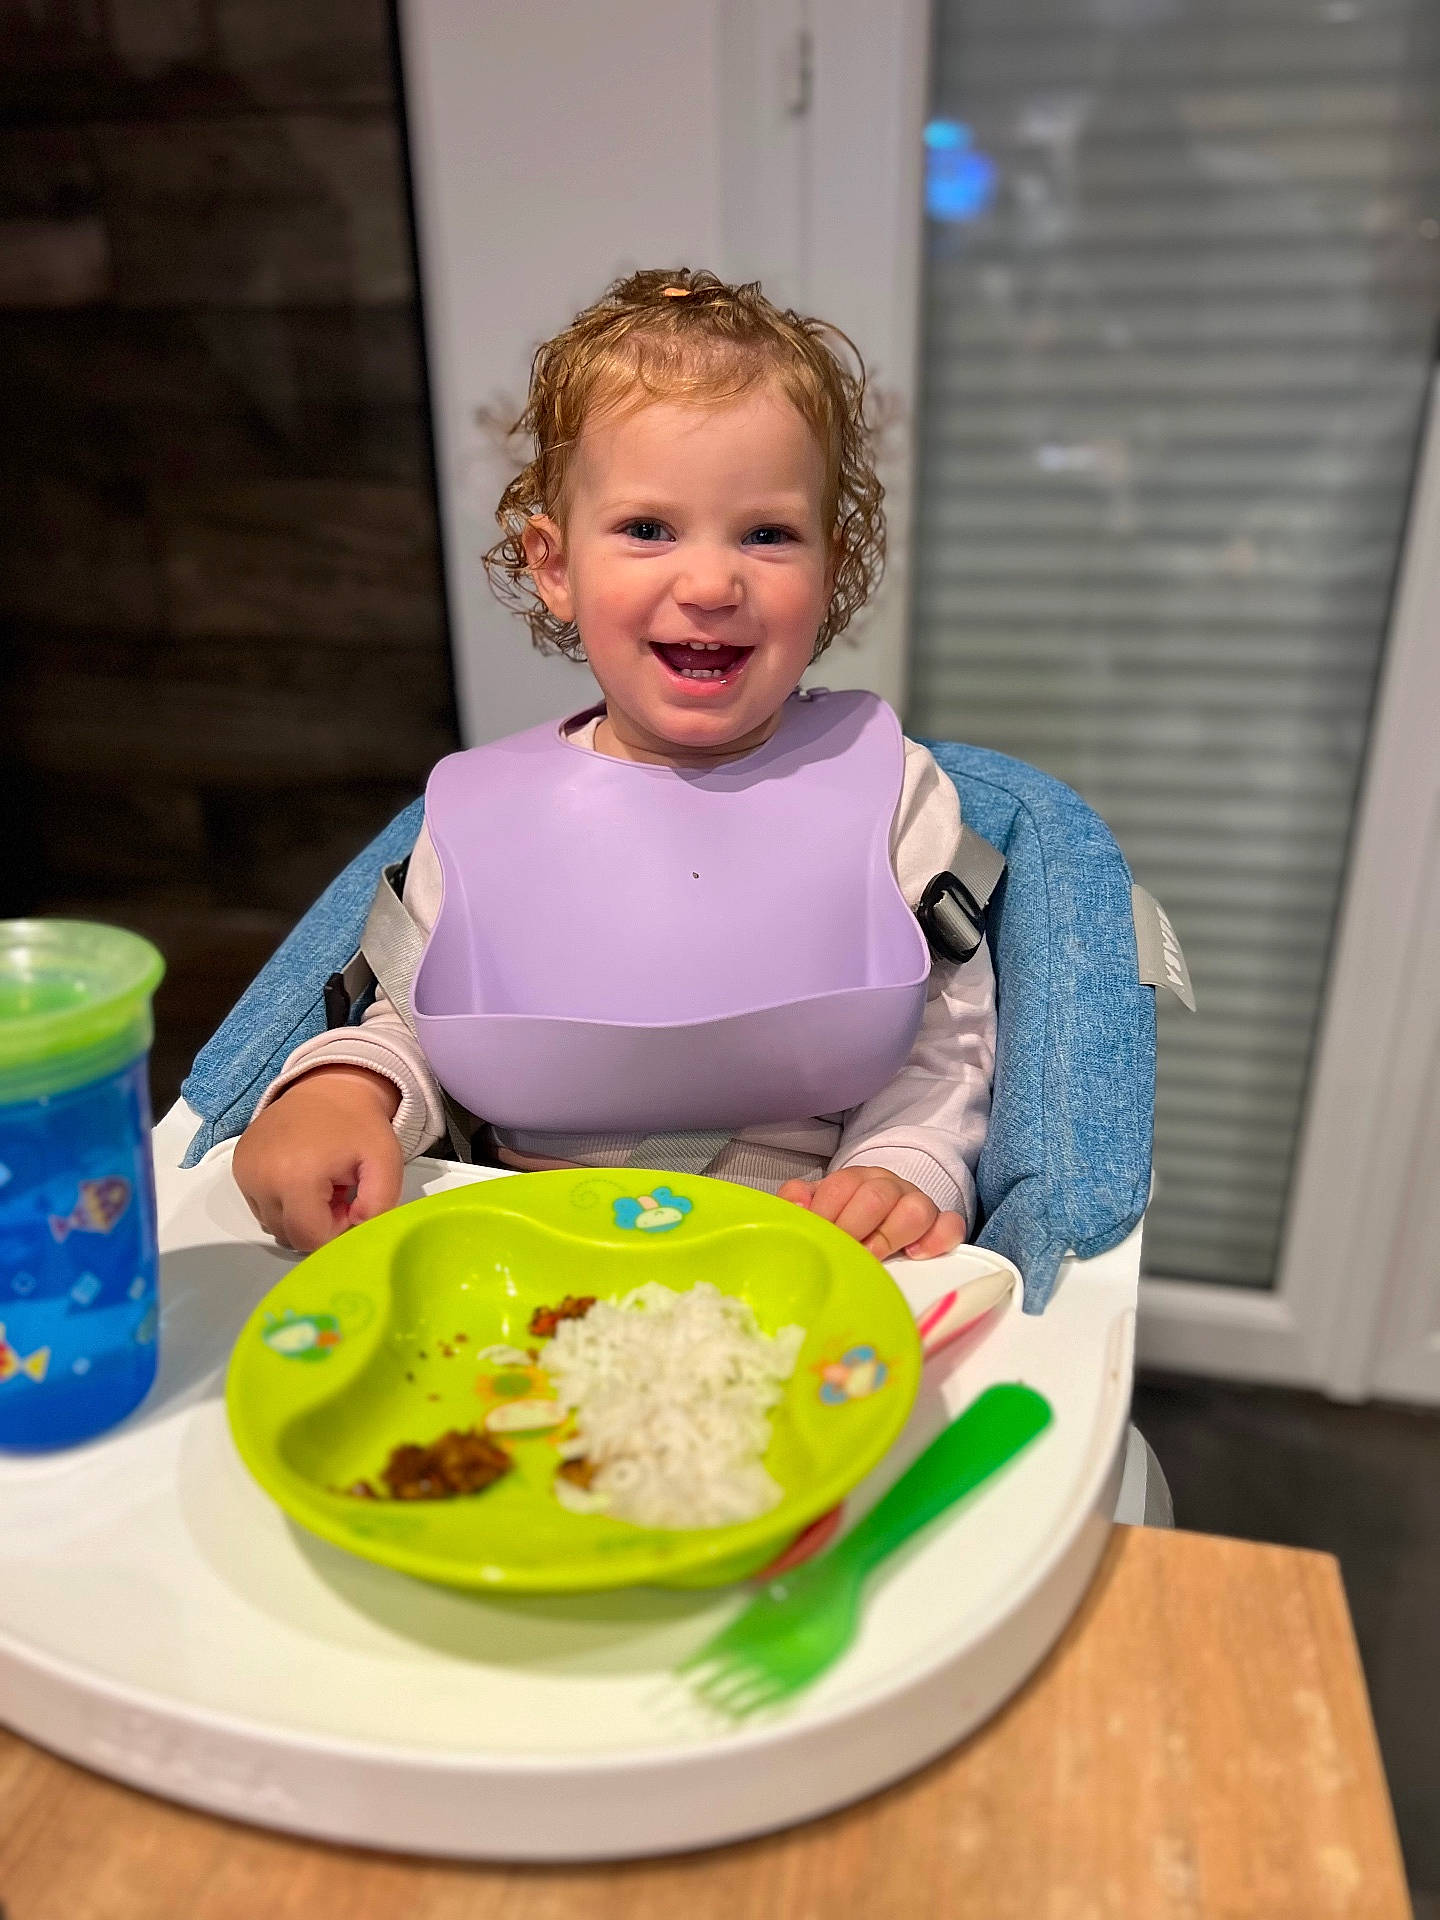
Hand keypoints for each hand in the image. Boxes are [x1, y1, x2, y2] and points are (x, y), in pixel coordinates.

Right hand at [231, 1066, 403, 1252]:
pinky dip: (283, 1202)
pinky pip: (261, 1206)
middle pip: (290, 1235)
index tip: (351, 1208)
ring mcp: (244, 1171)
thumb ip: (379, 1206)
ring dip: (300, 1216)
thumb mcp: (386, 1163)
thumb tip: (358, 1233)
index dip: (336, 1233)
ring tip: (322, 1184)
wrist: (329, 1085)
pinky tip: (303, 1177)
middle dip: (319, 1225)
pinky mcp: (238, 1166)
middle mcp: (260, 1178)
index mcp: (294, 1178)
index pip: (310, 1238)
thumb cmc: (358, 1124)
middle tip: (340, 1194)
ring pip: (273, 1224)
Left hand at [777, 1165, 965, 1260]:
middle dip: (855, 1228)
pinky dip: (936, 1239)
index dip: (827, 1214)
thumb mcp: (817, 1207)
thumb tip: (797, 1206)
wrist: (880, 1219)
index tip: (818, 1240)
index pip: (842, 1186)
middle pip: (877, 1196)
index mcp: (855, 1179)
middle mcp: (888, 1185)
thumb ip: (798, 1200)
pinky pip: (950, 1224)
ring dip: (890, 1236)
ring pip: (916, 1209)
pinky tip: (916, 1255)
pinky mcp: (941, 1224)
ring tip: (873, 1258)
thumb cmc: (844, 1219)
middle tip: (842, 1254)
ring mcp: (917, 1203)